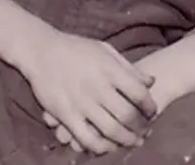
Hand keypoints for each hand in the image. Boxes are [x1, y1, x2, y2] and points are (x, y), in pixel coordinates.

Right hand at [18, 30, 156, 153]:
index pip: (139, 92)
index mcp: (109, 69)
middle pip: (127, 114)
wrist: (41, 50)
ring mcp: (81, 102)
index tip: (152, 111)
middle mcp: (98, 87)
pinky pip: (86, 138)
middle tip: (145, 131)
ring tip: (132, 142)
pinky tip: (107, 146)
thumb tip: (151, 81)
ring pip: (110, 130)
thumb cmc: (76, 48)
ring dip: (125, 139)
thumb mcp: (105, 50)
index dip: (150, 105)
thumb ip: (128, 67)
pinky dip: (101, 146)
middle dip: (140, 127)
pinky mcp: (66, 115)